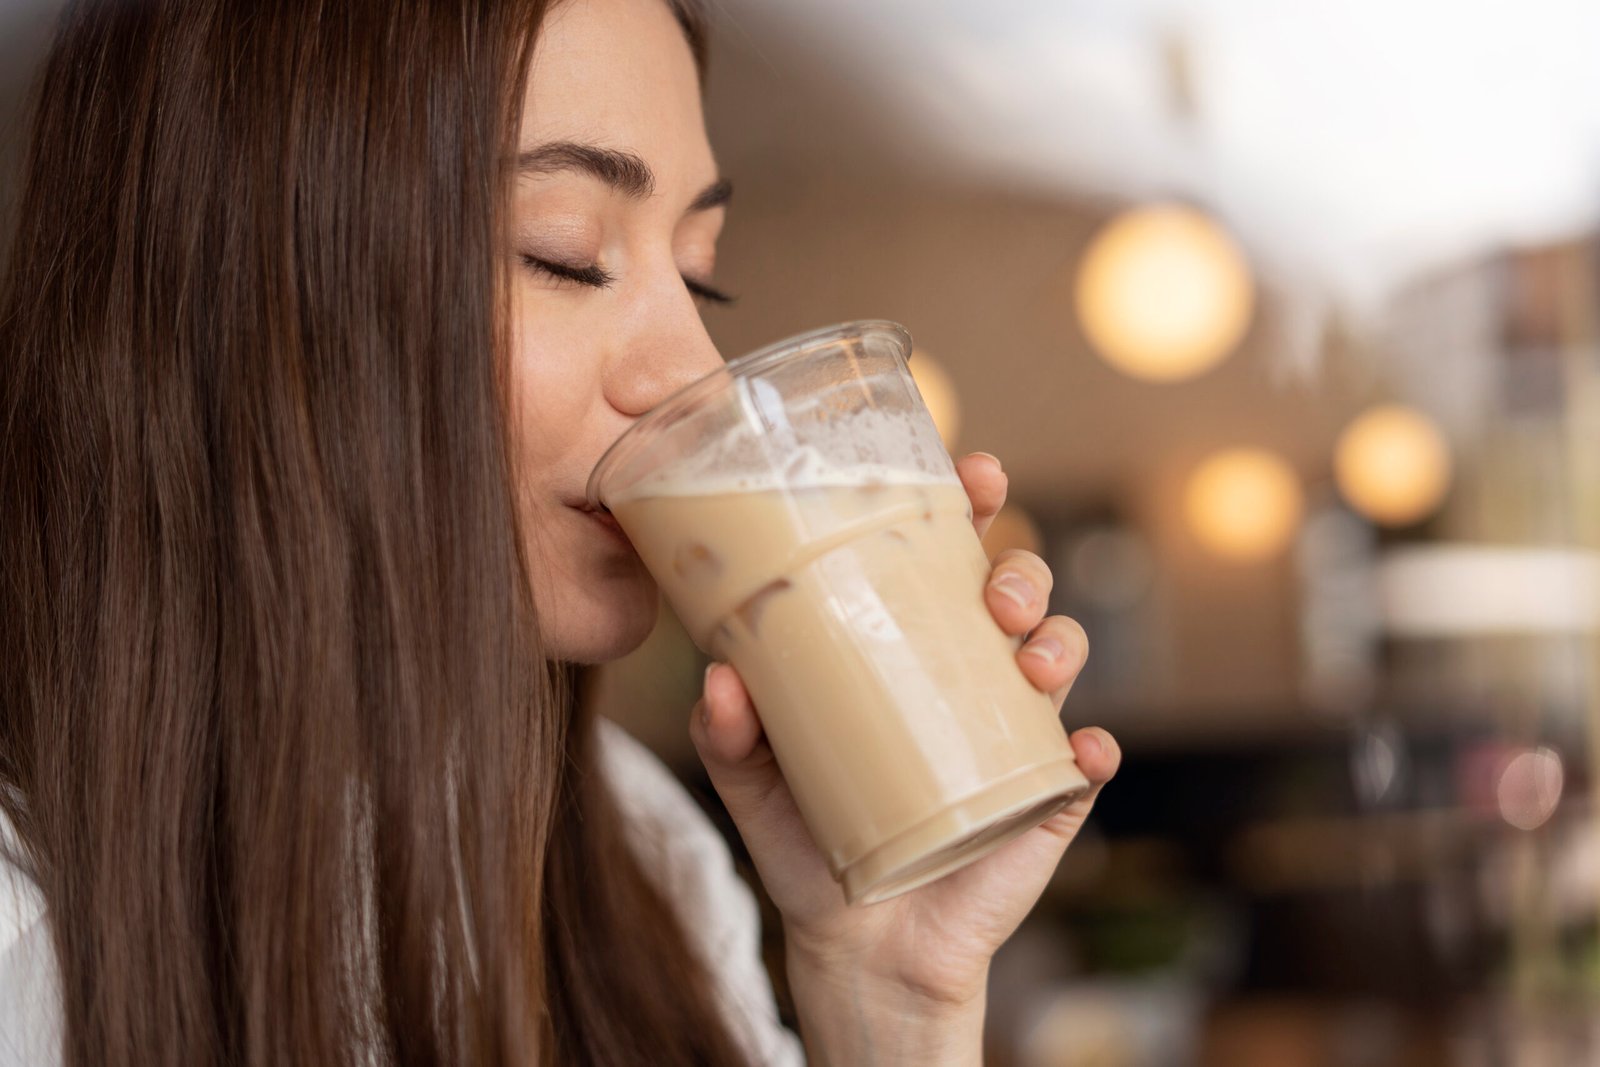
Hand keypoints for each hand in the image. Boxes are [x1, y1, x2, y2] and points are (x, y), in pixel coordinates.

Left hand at [688, 452, 1119, 1014]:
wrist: (855, 946)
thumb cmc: (807, 838)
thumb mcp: (751, 779)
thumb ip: (725, 730)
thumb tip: (720, 677)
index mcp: (908, 644)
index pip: (945, 556)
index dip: (971, 505)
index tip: (975, 474)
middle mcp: (968, 675)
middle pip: (1017, 592)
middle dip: (1022, 571)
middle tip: (994, 593)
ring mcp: (1014, 734)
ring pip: (1061, 657)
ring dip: (1060, 643)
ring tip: (1030, 662)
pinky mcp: (1045, 800)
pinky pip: (1089, 767)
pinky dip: (1094, 752)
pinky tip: (1081, 750)